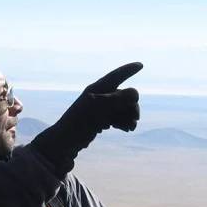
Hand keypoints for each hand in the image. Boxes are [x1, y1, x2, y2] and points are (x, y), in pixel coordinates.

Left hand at [32, 62, 141, 177]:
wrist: (66, 141)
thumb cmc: (80, 122)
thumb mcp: (100, 107)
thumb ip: (118, 98)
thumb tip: (135, 93)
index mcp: (97, 89)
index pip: (116, 76)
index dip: (128, 70)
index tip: (141, 65)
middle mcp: (98, 96)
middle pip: (124, 96)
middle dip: (132, 107)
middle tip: (134, 120)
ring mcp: (99, 109)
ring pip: (121, 108)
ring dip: (128, 116)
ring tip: (129, 128)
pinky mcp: (98, 120)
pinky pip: (116, 118)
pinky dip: (122, 122)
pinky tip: (122, 129)